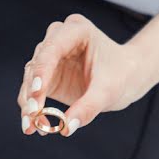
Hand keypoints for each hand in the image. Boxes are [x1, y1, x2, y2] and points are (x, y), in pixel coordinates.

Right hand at [19, 14, 152, 137]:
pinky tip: (36, 126)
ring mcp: (51, 57)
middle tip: (33, 115)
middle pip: (37, 64)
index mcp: (77, 30)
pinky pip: (34, 91)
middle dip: (32, 91)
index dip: (41, 70)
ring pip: (31, 78)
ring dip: (29, 103)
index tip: (37, 92)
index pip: (52, 48)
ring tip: (32, 126)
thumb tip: (66, 128)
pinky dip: (34, 108)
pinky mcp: (48, 74)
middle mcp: (59, 38)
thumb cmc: (122, 76)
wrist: (128, 77)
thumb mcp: (109, 91)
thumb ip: (88, 107)